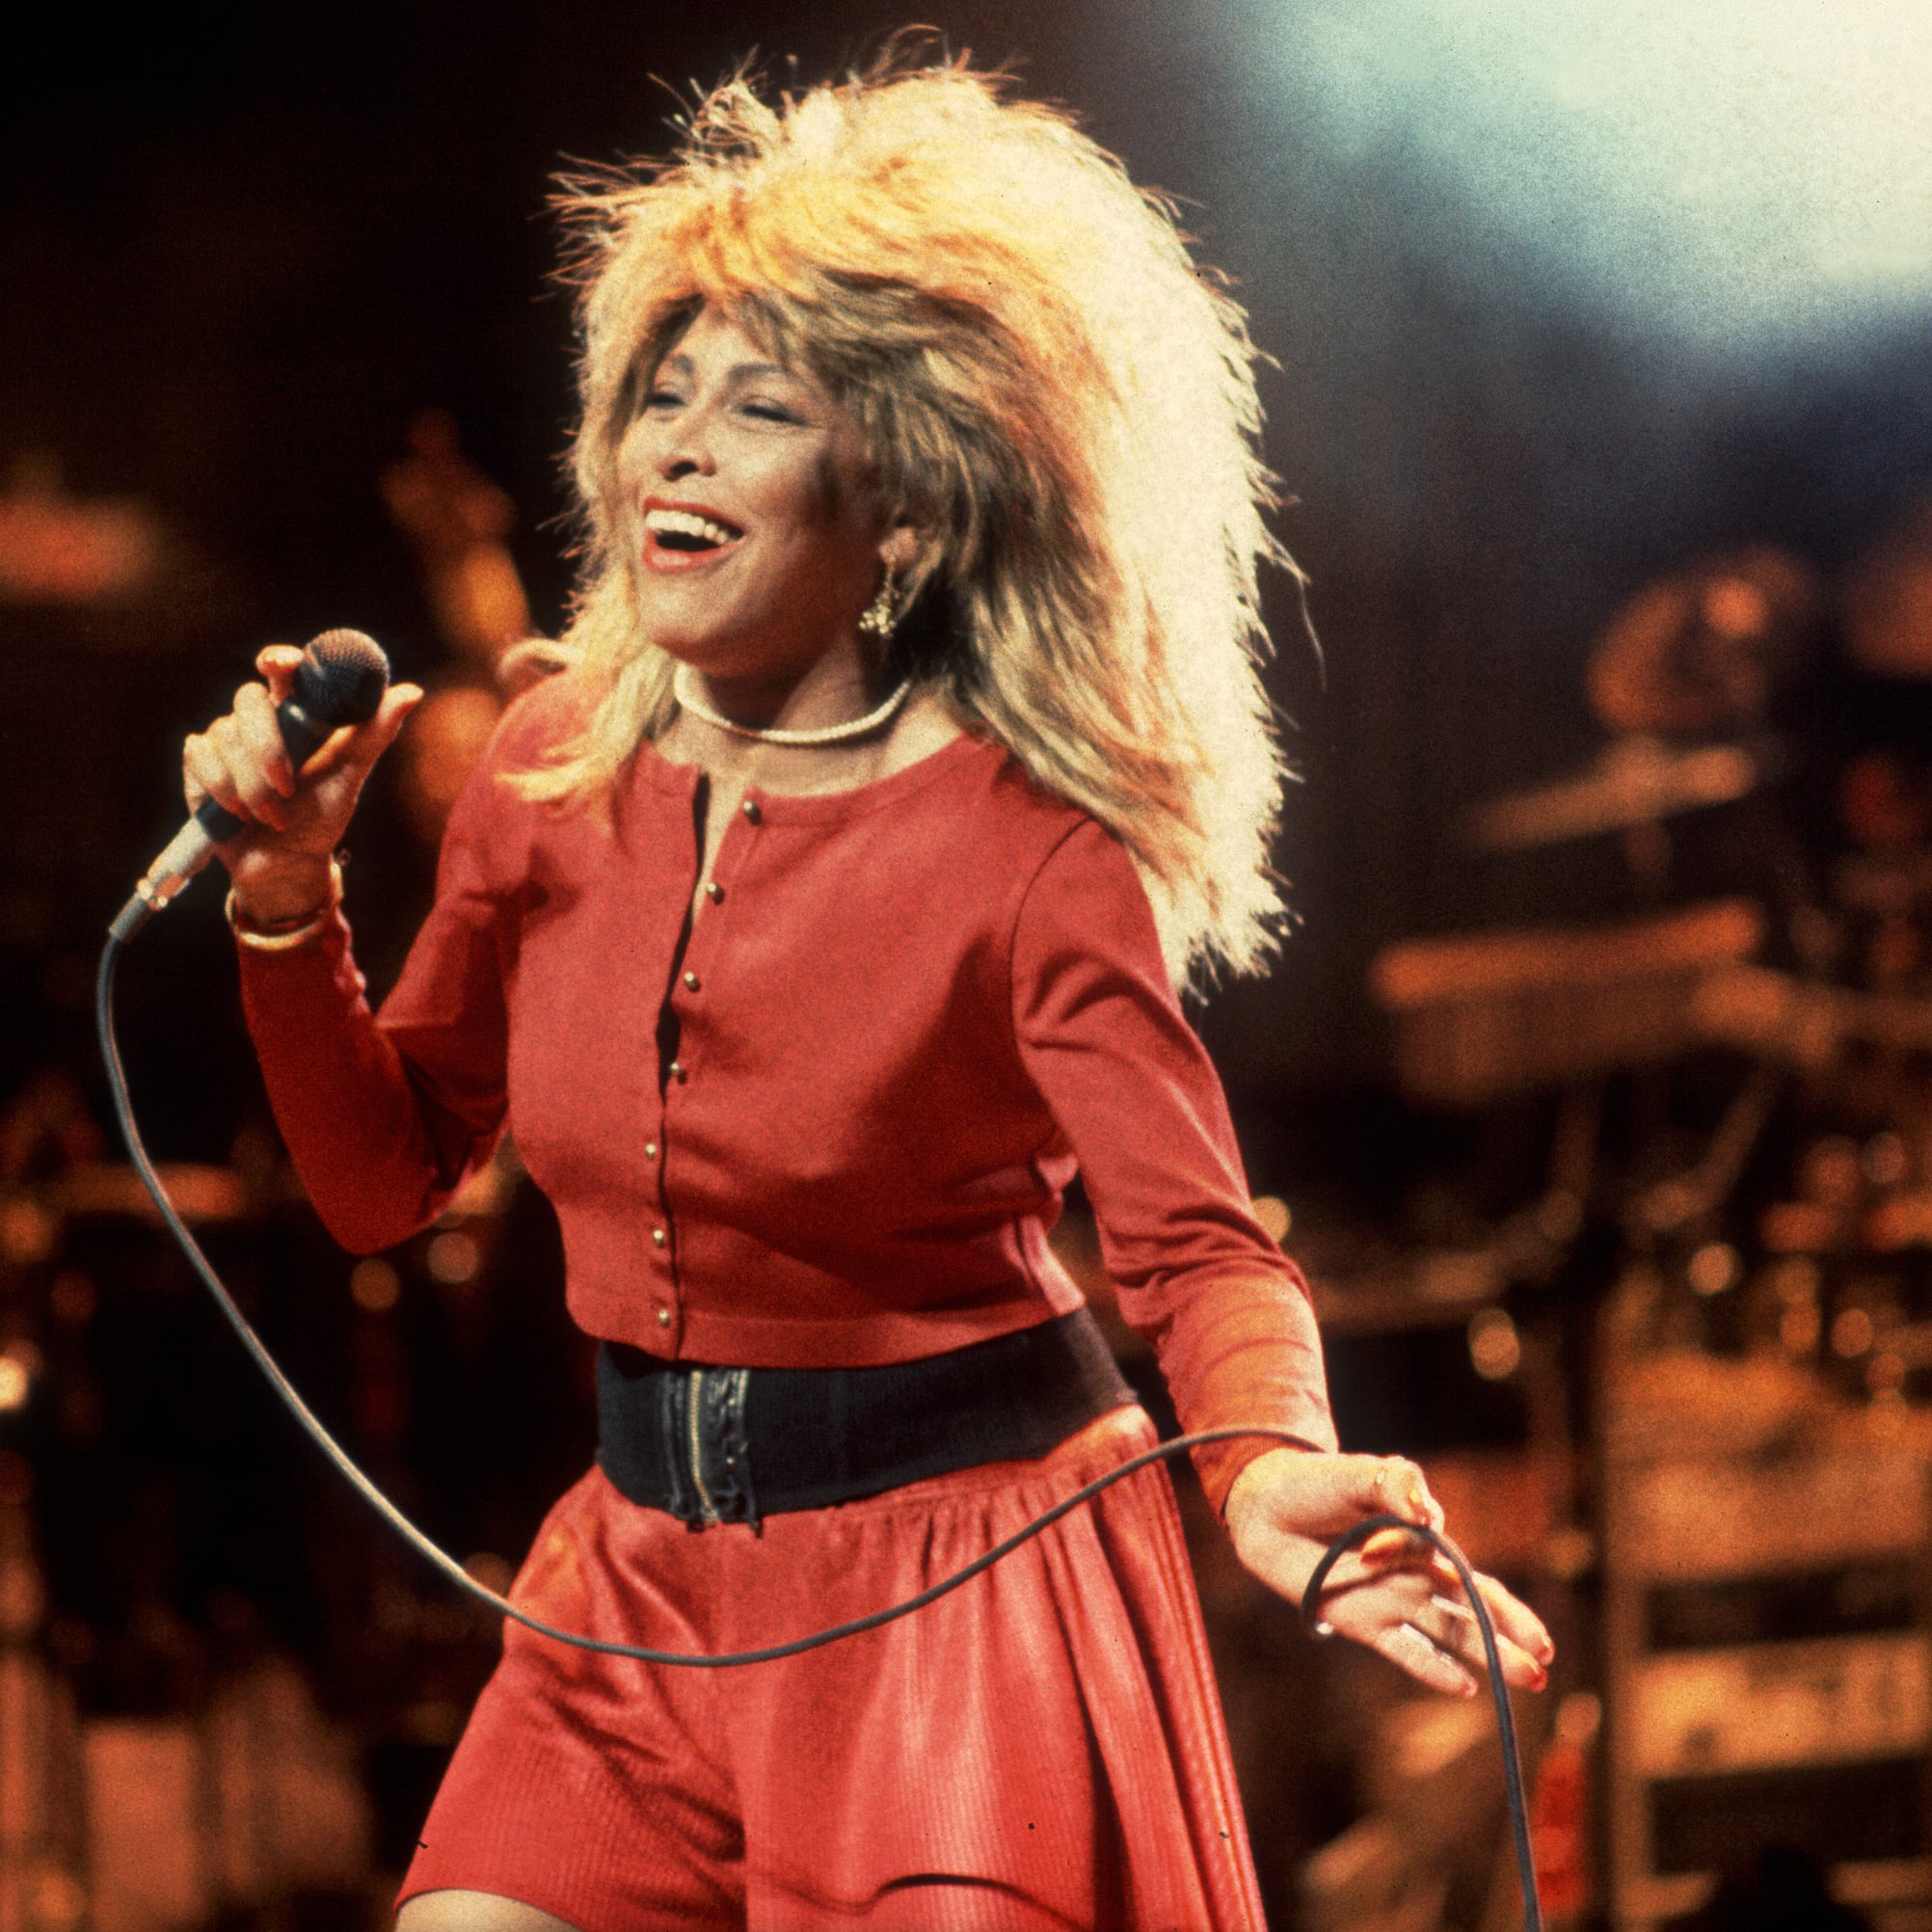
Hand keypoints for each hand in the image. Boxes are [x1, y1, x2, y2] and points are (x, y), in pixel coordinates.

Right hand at [183, 644, 421, 921]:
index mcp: (297, 713)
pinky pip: (200, 755)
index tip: (283, 664)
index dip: (280, 660)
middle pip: (249, 699)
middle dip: (267, 747)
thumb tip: (413, 691)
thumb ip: (375, 732)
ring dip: (251, 784)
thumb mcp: (351, 774)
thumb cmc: (321, 815)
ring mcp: (226, 738)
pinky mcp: (200, 762)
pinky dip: (222, 788)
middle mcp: (259, 719)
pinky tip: (239, 813)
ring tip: (273, 815)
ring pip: (225, 735)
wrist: (287, 863)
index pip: (283, 669)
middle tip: (287, 787)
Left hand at [1223, 1447, 1552, 1697]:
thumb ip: (1398, 1485)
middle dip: (1510, 1634)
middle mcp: (1414, 1575)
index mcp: (1424, 1541)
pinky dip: (1432, 1667)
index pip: (1470, 1572)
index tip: (1461, 1586)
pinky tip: (1465, 1688)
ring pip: (1448, 1632)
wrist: (1267, 1506)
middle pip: (1472, 1610)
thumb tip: (1428, 1516)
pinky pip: (1404, 1649)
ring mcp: (1390, 1600)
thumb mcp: (1363, 1474)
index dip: (1486, 1595)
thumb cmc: (1320, 1484)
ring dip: (1485, 1655)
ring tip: (1531, 1680)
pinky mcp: (1360, 1620)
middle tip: (1547, 1661)